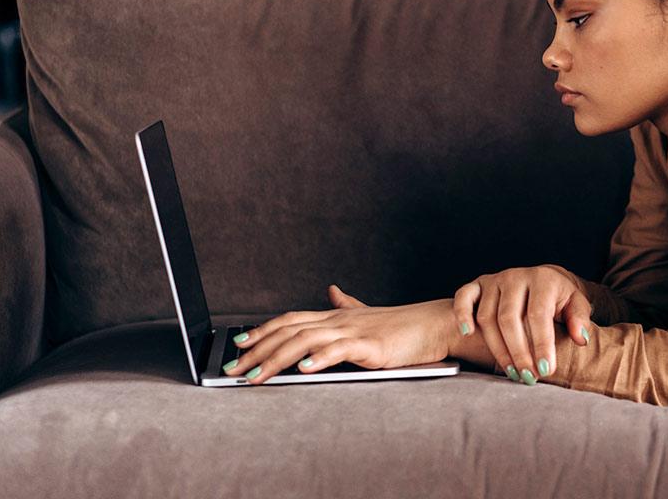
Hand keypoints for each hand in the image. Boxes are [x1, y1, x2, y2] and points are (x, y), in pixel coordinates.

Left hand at [224, 284, 455, 384]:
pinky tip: (303, 369)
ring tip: (257, 376)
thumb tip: (331, 290)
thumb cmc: (402, 325)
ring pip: (305, 341)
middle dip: (257, 350)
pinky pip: (340, 350)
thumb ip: (346, 305)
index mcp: (335, 316)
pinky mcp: (370, 345)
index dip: (263, 330)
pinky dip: (319, 358)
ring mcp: (353, 331)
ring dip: (277, 359)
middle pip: (289, 331)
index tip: (239, 344)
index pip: (290, 319)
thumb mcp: (367, 315)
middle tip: (234, 369)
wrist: (433, 324)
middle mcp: (339, 320)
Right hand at [452, 264, 591, 383]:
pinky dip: (462, 314)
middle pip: (509, 318)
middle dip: (518, 352)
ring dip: (497, 348)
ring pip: (487, 316)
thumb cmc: (560, 298)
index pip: (538, 315)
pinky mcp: (478, 284)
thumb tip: (580, 338)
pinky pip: (464, 296)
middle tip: (527, 377)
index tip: (545, 370)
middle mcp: (516, 277)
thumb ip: (580, 319)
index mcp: (542, 280)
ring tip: (511, 371)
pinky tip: (467, 334)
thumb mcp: (576, 304)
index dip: (541, 344)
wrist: (543, 280)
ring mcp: (495, 280)